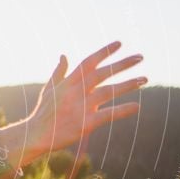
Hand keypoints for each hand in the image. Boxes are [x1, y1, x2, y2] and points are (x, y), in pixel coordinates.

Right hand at [1, 40, 145, 168]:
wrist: (35, 135)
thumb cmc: (43, 112)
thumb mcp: (49, 89)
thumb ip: (59, 72)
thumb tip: (64, 55)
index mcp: (68, 82)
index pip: (89, 62)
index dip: (104, 52)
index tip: (120, 43)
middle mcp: (76, 91)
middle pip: (103, 73)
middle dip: (122, 64)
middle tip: (140, 57)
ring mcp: (81, 107)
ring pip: (108, 91)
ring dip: (128, 84)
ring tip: (144, 79)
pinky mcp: (85, 124)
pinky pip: (108, 115)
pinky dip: (122, 110)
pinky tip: (137, 106)